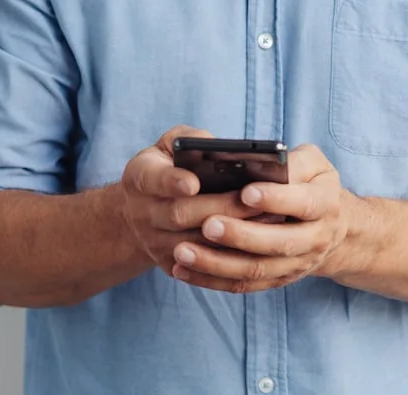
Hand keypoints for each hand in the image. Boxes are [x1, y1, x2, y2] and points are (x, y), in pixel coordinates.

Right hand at [117, 125, 263, 272]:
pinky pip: (202, 266)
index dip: (172, 181)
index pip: (153, 179)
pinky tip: (258, 243)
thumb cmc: (168, 166)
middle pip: (179, 214)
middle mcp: (142, 213)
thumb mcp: (170, 145)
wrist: (142, 211)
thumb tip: (219, 148)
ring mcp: (153, 243)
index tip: (194, 182)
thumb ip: (191, 140)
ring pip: (194, 244)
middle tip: (254, 199)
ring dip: (232, 234)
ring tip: (268, 218)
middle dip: (220, 207)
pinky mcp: (170, 264)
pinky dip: (231, 256)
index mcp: (140, 178)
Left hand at [170, 143, 349, 293]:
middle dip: (240, 236)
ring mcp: (296, 265)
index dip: (276, 199)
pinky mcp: (276, 280)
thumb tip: (264, 164)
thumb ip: (292, 161)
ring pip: (256, 270)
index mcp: (325, 204)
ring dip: (217, 263)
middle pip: (278, 243)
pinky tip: (183, 270)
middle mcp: (315, 239)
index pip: (303, 203)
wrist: (332, 226)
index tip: (245, 192)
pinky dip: (211, 280)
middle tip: (208, 224)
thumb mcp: (314, 163)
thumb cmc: (312, 183)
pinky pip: (242, 285)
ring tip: (182, 250)